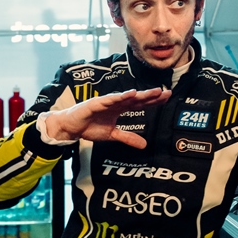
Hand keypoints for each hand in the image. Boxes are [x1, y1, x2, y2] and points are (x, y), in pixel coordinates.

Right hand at [44, 87, 170, 148]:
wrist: (71, 127)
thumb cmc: (89, 127)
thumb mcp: (112, 135)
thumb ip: (128, 138)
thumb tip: (144, 145)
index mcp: (120, 109)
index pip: (140, 103)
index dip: (153, 101)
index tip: (167, 97)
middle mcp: (115, 103)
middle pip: (136, 98)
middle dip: (151, 96)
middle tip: (166, 92)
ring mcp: (106, 101)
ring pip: (125, 97)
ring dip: (140, 94)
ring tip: (153, 92)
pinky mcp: (95, 103)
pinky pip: (109, 99)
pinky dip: (119, 96)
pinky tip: (130, 94)